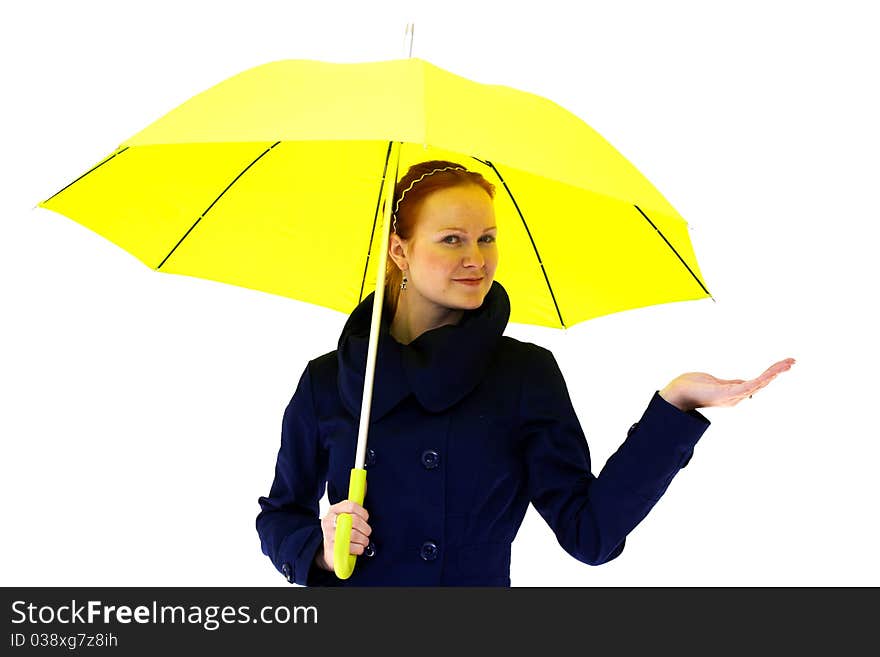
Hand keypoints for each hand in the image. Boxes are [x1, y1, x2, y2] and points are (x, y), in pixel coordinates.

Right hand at [317, 500, 371, 571]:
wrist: (328, 548)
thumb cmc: (340, 530)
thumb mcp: (343, 516)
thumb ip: (353, 508)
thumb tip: (365, 490)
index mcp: (333, 510)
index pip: (351, 506)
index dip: (363, 512)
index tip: (366, 518)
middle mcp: (329, 521)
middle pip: (354, 520)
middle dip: (365, 528)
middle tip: (367, 532)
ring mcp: (329, 535)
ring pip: (354, 534)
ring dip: (364, 539)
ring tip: (364, 541)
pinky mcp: (332, 548)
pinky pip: (351, 547)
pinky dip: (359, 548)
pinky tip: (359, 548)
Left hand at [659, 358, 795, 410]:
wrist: (677, 393)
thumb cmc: (692, 387)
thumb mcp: (716, 383)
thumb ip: (730, 384)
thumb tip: (745, 383)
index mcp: (734, 394)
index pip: (757, 383)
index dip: (770, 374)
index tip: (783, 365)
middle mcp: (737, 397)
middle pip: (762, 383)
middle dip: (777, 371)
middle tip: (792, 361)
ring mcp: (734, 397)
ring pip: (760, 383)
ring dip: (774, 372)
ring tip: (788, 363)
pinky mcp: (729, 395)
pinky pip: (750, 385)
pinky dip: (763, 378)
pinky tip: (773, 372)